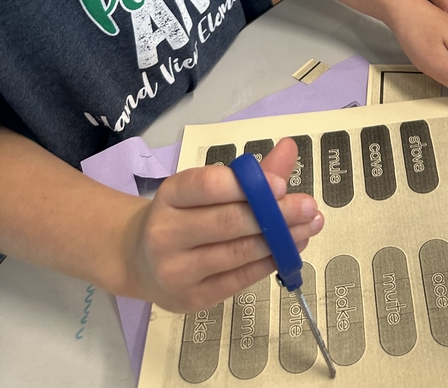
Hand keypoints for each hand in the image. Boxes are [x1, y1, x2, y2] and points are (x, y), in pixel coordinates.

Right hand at [120, 138, 322, 311]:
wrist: (138, 261)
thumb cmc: (182, 216)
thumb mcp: (205, 188)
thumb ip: (249, 174)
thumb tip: (290, 148)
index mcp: (170, 195)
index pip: (207, 186)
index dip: (247, 185)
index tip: (282, 184)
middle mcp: (166, 233)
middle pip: (228, 222)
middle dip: (275, 214)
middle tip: (309, 207)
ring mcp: (177, 270)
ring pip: (237, 253)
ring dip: (280, 240)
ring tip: (308, 227)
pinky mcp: (191, 299)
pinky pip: (238, 279)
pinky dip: (268, 262)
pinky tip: (289, 250)